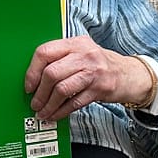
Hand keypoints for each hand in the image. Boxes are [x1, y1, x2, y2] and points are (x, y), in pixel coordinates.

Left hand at [25, 36, 152, 121]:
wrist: (129, 75)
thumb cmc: (100, 65)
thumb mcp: (82, 52)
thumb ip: (61, 59)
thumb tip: (34, 78)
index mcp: (75, 43)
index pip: (45, 52)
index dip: (32, 71)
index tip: (28, 85)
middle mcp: (84, 54)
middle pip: (51, 73)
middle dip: (39, 92)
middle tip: (35, 102)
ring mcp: (93, 72)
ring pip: (61, 89)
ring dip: (49, 104)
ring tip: (43, 112)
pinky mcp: (100, 89)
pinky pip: (74, 102)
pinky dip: (61, 111)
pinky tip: (56, 115)